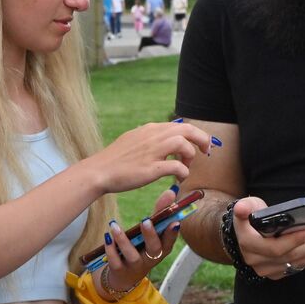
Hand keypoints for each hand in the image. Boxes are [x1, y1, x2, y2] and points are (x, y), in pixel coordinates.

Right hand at [87, 121, 212, 193]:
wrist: (99, 171)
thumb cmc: (115, 159)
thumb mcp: (133, 140)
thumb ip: (149, 138)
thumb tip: (163, 139)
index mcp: (150, 129)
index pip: (180, 125)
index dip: (195, 134)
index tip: (200, 146)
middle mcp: (153, 136)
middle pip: (188, 129)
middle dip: (202, 140)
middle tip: (206, 152)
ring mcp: (152, 152)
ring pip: (183, 144)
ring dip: (190, 156)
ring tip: (186, 167)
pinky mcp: (150, 168)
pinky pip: (177, 167)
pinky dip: (183, 172)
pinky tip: (178, 179)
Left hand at [95, 187, 182, 298]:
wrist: (125, 276)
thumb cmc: (142, 248)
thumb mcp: (151, 232)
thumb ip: (159, 212)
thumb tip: (171, 190)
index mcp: (161, 249)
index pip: (169, 241)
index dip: (172, 233)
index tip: (175, 222)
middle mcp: (151, 259)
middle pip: (154, 249)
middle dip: (150, 235)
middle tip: (145, 221)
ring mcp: (135, 266)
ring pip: (132, 255)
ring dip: (123, 240)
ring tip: (114, 226)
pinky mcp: (120, 270)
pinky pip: (115, 261)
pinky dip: (110, 249)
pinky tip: (107, 238)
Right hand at [232, 196, 304, 279]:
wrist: (244, 233)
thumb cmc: (250, 216)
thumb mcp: (245, 207)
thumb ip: (244, 207)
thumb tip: (241, 210)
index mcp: (248, 244)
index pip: (275, 247)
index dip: (295, 241)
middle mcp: (256, 260)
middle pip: (291, 256)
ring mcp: (266, 269)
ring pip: (297, 263)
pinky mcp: (277, 273)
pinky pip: (299, 266)